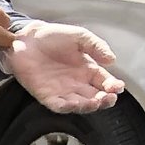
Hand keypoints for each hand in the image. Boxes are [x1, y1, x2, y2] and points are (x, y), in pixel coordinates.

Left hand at [6, 23, 124, 114]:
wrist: (27, 39)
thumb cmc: (52, 37)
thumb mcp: (80, 37)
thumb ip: (97, 47)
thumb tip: (112, 60)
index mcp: (88, 69)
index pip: (105, 82)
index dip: (113, 86)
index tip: (118, 87)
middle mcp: (77, 83)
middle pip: (95, 97)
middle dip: (104, 100)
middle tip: (109, 98)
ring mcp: (62, 90)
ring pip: (79, 104)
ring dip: (88, 106)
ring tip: (95, 102)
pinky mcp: (46, 95)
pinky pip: (58, 105)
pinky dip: (66, 107)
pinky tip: (73, 104)